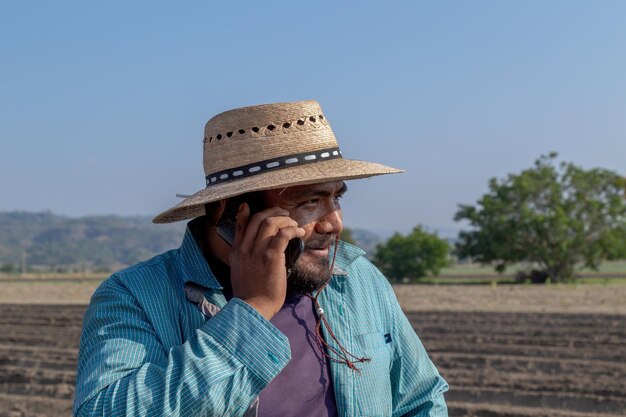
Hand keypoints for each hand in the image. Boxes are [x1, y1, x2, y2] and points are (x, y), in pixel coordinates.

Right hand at [229, 203, 304, 319]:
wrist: (252, 308)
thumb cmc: (251, 294)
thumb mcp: (240, 271)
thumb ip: (246, 257)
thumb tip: (258, 250)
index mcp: (236, 251)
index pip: (241, 224)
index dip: (248, 212)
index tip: (256, 207)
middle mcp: (245, 248)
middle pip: (258, 218)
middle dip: (273, 212)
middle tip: (284, 214)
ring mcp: (257, 251)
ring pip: (270, 223)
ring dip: (285, 220)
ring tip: (294, 223)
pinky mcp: (271, 257)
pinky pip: (283, 235)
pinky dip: (293, 230)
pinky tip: (299, 233)